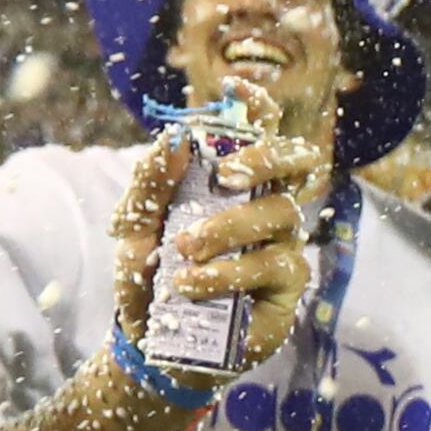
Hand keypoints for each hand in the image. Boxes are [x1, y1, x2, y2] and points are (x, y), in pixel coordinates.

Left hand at [108, 80, 323, 359]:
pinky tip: (193, 283)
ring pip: (279, 214)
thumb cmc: (150, 278)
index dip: (256, 105)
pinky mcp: (288, 288)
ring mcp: (284, 246)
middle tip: (225, 175)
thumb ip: (151, 182)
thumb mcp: (133, 228)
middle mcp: (268, 207)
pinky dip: (228, 271)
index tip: (236, 86)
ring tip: (184, 251)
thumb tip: (175, 137)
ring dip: (227, 228)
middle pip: (296, 162)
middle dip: (265, 158)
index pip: (260, 133)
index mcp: (236, 184)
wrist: (151, 344)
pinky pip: (272, 266)